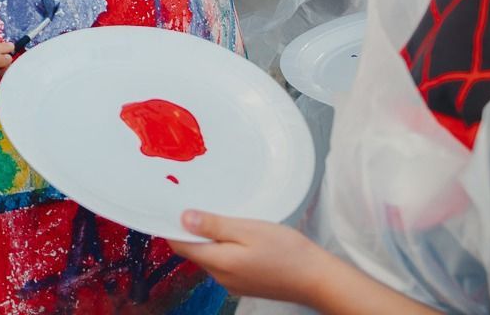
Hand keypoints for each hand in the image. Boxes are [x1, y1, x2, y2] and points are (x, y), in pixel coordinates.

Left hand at [171, 211, 338, 304]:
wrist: (318, 279)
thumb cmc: (287, 252)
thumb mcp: (248, 229)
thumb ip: (214, 225)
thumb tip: (183, 219)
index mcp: (218, 262)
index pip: (180, 245)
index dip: (172, 226)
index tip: (171, 207)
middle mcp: (221, 277)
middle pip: (194, 251)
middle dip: (193, 230)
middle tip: (200, 204)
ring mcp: (233, 283)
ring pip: (211, 257)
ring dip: (211, 239)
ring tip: (224, 217)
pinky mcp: (246, 284)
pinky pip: (226, 264)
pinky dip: (226, 249)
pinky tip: (240, 236)